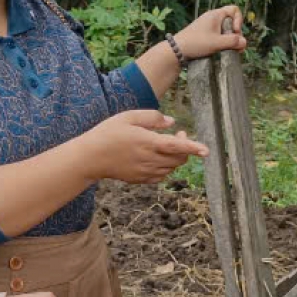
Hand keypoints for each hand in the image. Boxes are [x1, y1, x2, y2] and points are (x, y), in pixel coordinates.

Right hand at [83, 111, 208, 183]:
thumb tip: (171, 122)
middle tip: (179, 133)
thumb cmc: (108, 133)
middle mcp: (149, 159)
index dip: (193, 147)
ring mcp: (145, 172)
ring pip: (172, 168)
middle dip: (185, 147)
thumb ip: (152, 117)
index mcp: (148, 142)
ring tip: (166, 144)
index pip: (177, 146)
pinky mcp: (140, 179)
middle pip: (178, 158)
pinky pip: (161, 175)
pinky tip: (158, 158)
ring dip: (176, 157)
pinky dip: (166, 167)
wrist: (90, 158)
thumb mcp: (128, 117)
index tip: (206, 150)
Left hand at [173, 5, 246, 59]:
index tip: (234, 31)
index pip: (234, 10)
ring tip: (229, 51)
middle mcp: (213, 18)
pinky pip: (219, 35)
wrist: (177, 50)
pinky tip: (222, 51)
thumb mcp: (217, 43)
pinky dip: (223, 42)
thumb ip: (232, 42)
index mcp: (216, 15)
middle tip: (234, 46)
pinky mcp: (205, 34)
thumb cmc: (196, 43)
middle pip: (231, 21)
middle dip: (236, 34)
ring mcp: (208, 26)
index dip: (239, 20)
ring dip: (230, 39)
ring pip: (225, 30)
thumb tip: (244, 42)